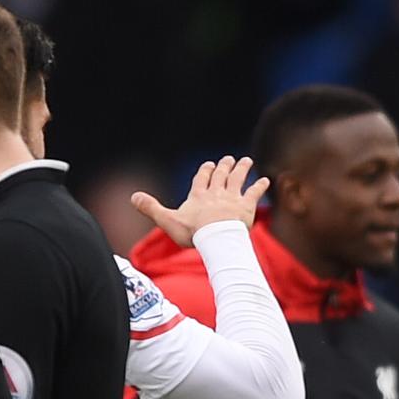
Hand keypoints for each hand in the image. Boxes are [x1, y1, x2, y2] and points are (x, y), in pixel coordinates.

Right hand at [131, 155, 269, 247]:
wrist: (216, 238)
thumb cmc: (192, 232)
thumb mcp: (168, 220)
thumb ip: (151, 208)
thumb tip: (133, 196)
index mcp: (198, 196)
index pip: (201, 180)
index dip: (205, 172)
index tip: (208, 164)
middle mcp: (216, 194)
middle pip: (220, 176)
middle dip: (224, 167)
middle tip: (228, 159)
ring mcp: (232, 199)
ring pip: (237, 180)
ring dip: (241, 170)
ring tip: (246, 161)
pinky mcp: (246, 207)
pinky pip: (254, 194)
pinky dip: (260, 187)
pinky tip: (266, 180)